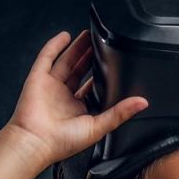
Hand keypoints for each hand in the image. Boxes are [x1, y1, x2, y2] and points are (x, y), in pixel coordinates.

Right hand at [4, 30, 147, 168]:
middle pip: (79, 71)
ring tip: (88, 35)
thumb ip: (120, 113)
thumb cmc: (62, 142)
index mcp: (77, 110)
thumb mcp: (98, 127)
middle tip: (101, 44)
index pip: (92, 88)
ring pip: (66, 62)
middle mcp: (63, 98)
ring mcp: (50, 87)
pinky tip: (65, 36)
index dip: (101, 76)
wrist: (35, 142)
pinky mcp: (38, 79)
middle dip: (90, 57)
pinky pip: (46, 58)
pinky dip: (55, 46)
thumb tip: (142, 103)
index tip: (112, 65)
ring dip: (77, 48)